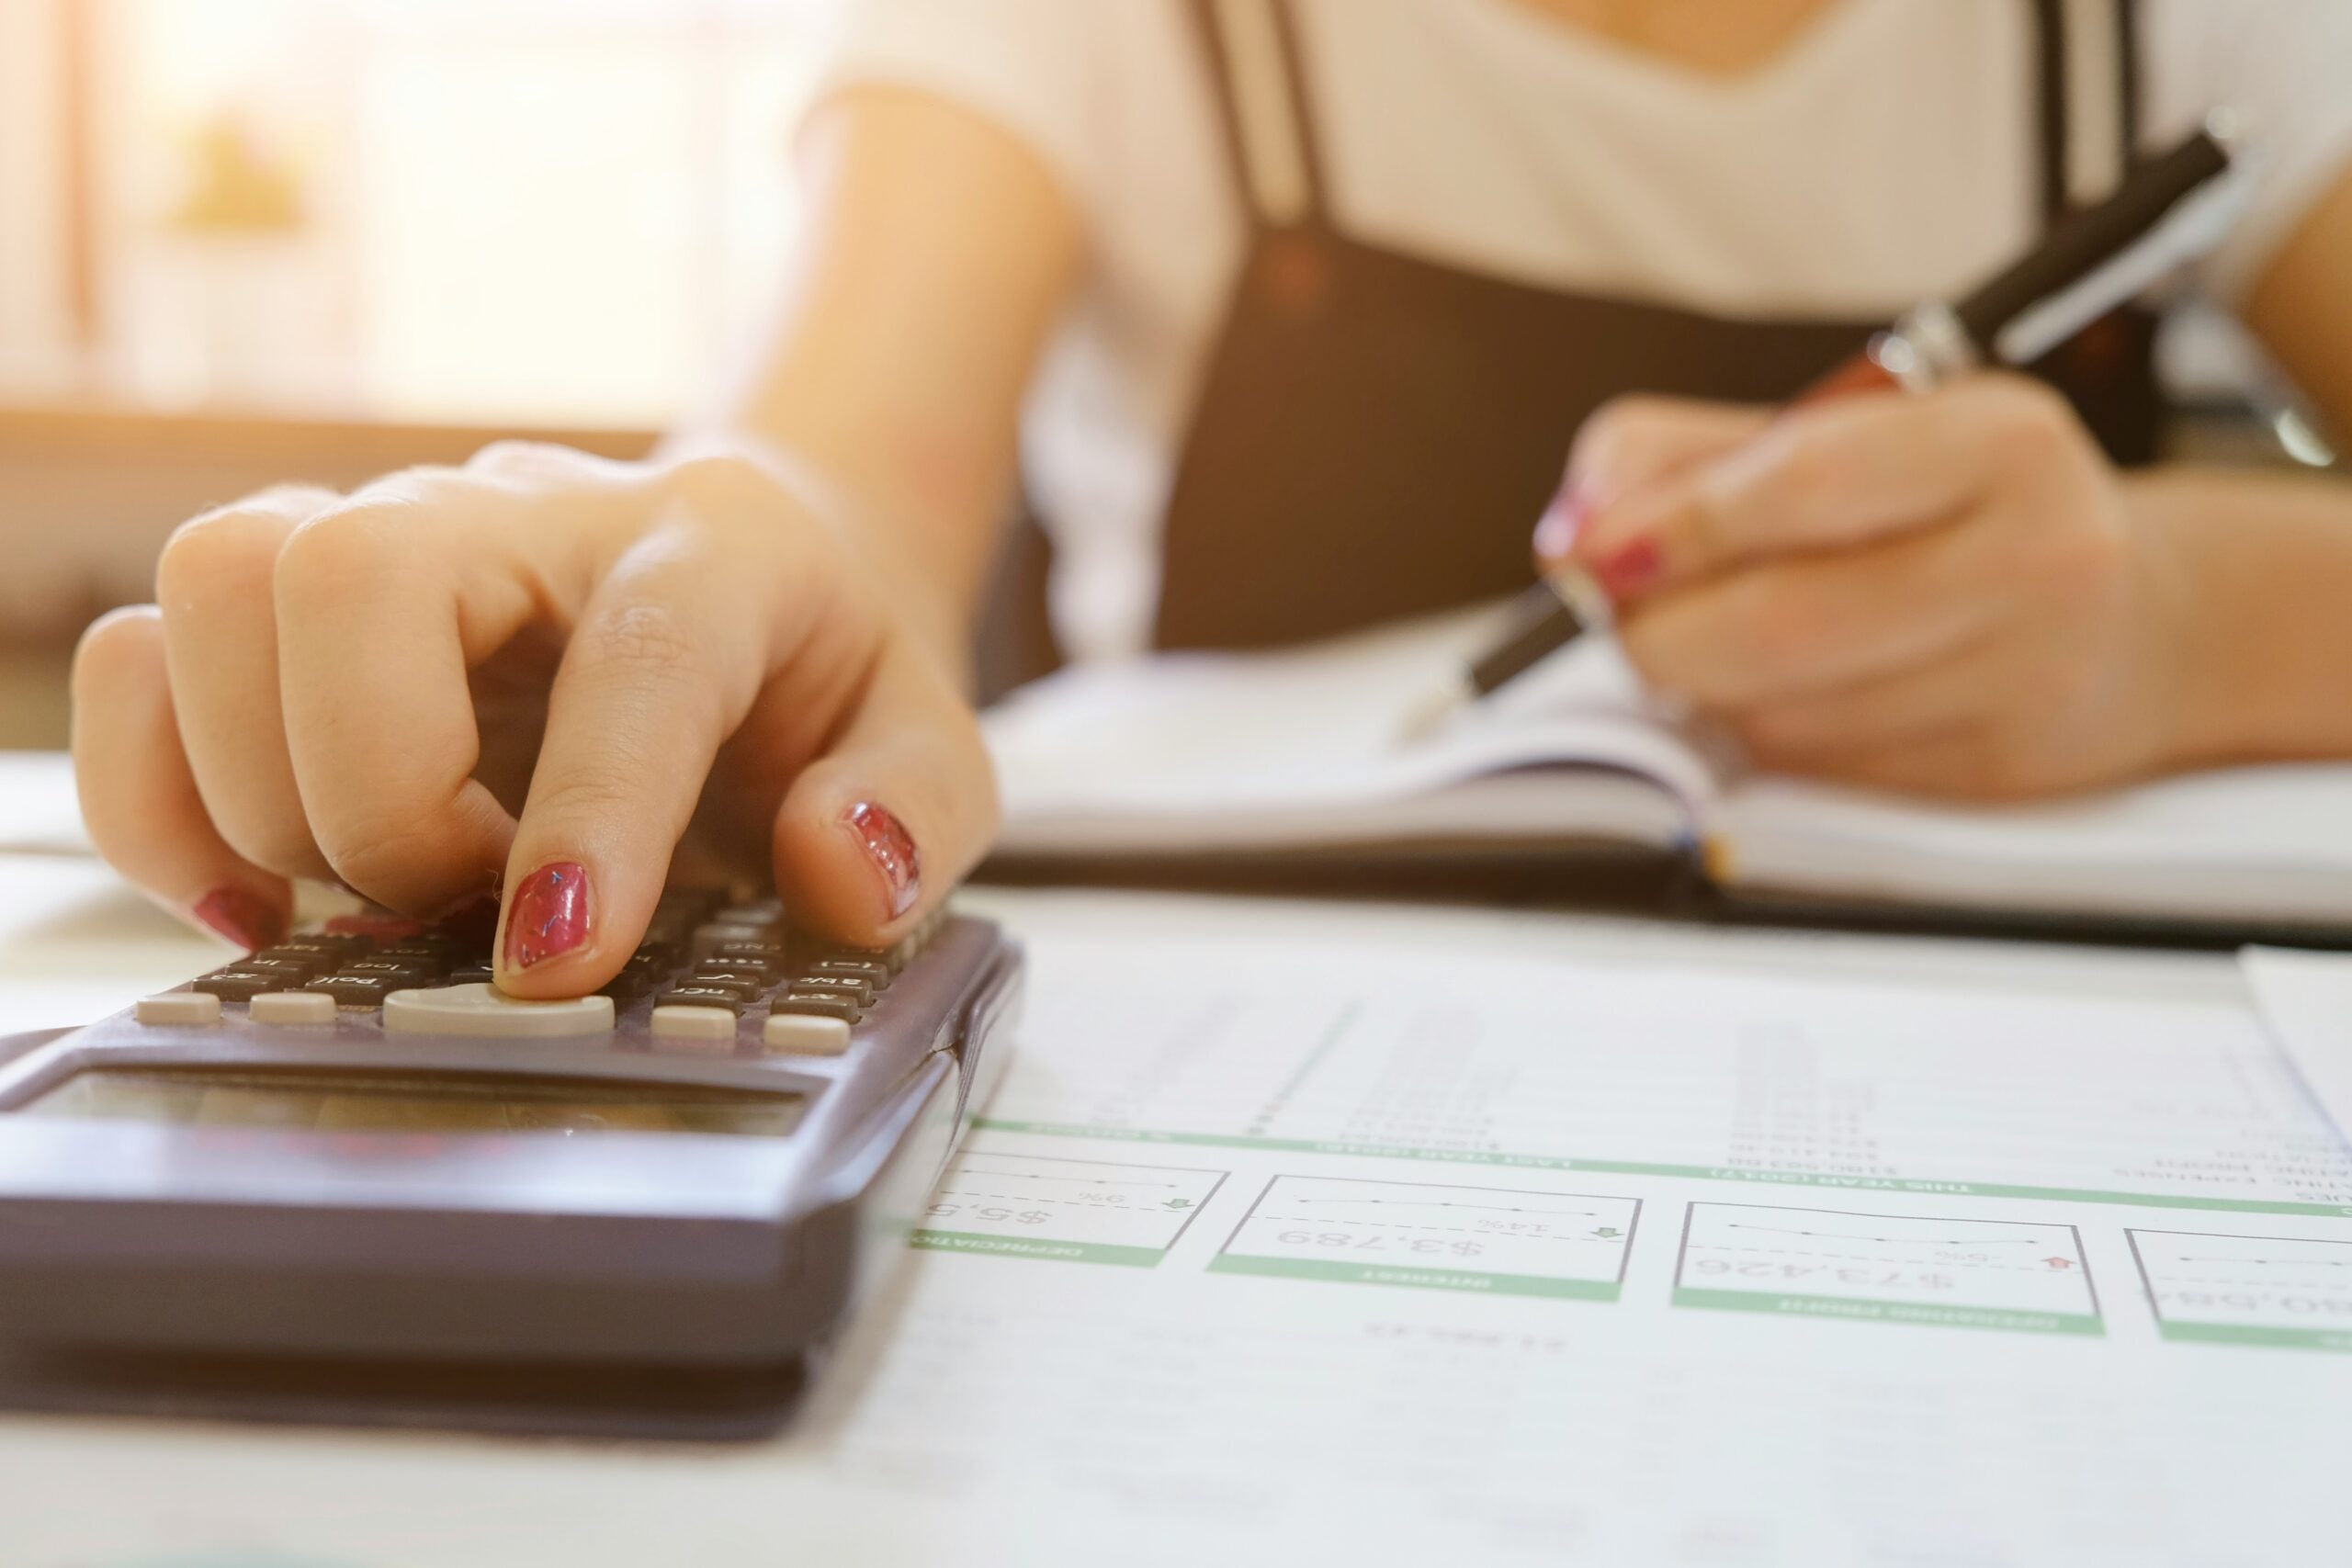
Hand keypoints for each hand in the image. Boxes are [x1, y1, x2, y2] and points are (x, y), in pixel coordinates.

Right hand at [71, 441, 997, 992]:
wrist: (764, 567)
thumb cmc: (827, 678)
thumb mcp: (931, 746)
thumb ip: (913, 811)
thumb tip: (838, 869)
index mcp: (716, 551)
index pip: (636, 652)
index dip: (591, 810)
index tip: (554, 964)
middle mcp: (531, 514)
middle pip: (353, 570)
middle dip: (378, 791)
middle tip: (455, 910)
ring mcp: (397, 538)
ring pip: (221, 580)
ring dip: (256, 787)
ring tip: (365, 903)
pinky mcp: (297, 598)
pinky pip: (143, 653)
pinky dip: (158, 799)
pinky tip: (262, 903)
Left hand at [1537, 377, 2202, 799]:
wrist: (2124, 620)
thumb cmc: (1943, 511)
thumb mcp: (1839, 436)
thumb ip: (1684, 459)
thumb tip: (1571, 537)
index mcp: (2002, 440)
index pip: (1798, 485)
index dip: (1668, 528)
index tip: (1583, 554)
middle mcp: (2040, 558)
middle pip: (1776, 623)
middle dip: (1656, 633)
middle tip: (1609, 621)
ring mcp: (2029, 679)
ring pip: (1782, 712)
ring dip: (1710, 691)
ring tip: (1724, 644)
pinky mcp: (1998, 775)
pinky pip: (1818, 769)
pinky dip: (1768, 736)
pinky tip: (1799, 694)